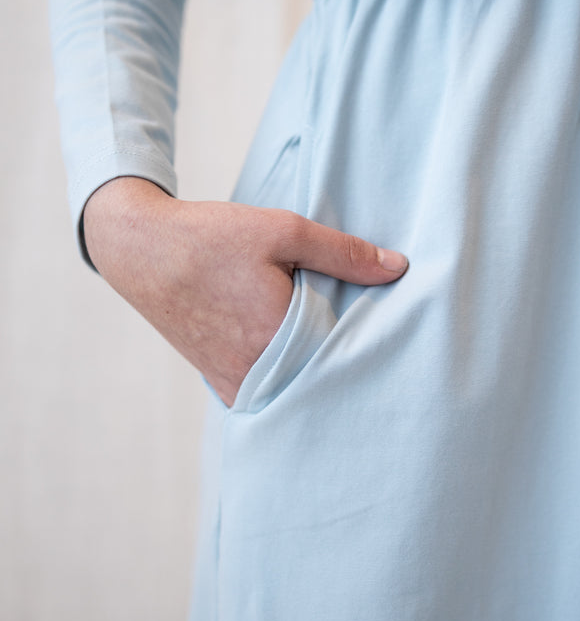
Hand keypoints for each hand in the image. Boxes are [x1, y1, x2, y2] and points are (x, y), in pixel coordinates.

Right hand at [83, 178, 407, 406]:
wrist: (140, 250)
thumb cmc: (210, 237)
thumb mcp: (283, 231)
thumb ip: (344, 253)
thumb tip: (398, 267)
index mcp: (278, 337)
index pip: (345, 352)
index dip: (367, 338)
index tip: (387, 325)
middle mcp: (256, 371)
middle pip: (321, 374)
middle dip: (343, 356)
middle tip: (363, 332)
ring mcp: (236, 382)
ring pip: (294, 385)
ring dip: (313, 368)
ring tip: (329, 339)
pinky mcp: (221, 382)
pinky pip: (267, 390)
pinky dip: (285, 374)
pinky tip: (296, 351)